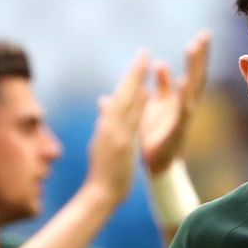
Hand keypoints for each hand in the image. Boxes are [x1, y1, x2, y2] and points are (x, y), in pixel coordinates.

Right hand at [85, 51, 150, 205]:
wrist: (100, 193)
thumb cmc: (103, 171)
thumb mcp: (102, 144)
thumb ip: (106, 124)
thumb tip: (107, 107)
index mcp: (106, 126)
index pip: (118, 98)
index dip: (128, 80)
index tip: (138, 63)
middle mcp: (109, 126)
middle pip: (122, 95)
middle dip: (133, 74)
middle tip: (144, 53)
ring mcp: (115, 134)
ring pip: (126, 102)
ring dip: (136, 82)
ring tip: (146, 63)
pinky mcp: (122, 144)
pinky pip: (131, 120)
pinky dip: (137, 105)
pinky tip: (145, 92)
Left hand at [141, 31, 210, 174]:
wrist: (154, 167)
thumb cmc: (152, 139)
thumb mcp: (150, 109)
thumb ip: (155, 89)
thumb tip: (155, 65)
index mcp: (176, 100)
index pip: (189, 74)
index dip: (195, 57)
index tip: (199, 38)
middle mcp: (183, 106)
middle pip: (196, 76)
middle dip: (200, 56)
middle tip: (205, 34)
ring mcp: (182, 117)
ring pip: (192, 88)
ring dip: (193, 68)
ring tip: (194, 47)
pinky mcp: (177, 129)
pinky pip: (182, 110)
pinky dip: (183, 96)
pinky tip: (184, 81)